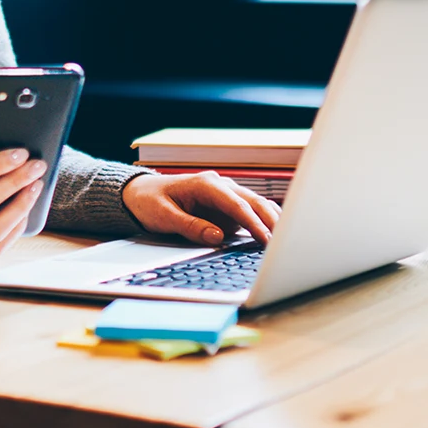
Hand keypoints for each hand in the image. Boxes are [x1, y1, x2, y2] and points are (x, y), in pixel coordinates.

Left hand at [122, 171, 282, 246]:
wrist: (141, 193)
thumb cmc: (150, 202)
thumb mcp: (163, 216)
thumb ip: (190, 226)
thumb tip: (217, 237)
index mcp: (205, 184)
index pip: (237, 204)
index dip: (253, 223)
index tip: (265, 239)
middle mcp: (219, 186)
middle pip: (253, 201)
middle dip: (271, 220)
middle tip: (284, 242)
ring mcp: (225, 195)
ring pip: (256, 204)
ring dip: (272, 220)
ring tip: (286, 240)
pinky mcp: (226, 206)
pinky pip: (250, 212)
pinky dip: (264, 221)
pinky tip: (275, 234)